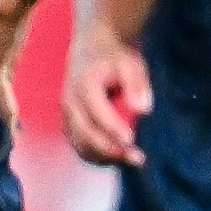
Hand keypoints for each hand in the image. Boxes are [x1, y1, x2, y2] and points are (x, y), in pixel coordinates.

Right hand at [63, 26, 153, 167]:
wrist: (91, 50)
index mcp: (84, 85)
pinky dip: (97, 156)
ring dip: (105, 157)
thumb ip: (137, 85)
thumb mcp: (131, 64)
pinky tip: (118, 158)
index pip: (97, 112)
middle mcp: (70, 102)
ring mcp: (67, 114)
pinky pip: (79, 146)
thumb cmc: (115, 59)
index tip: (132, 141)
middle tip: (138, 158)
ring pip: (80, 144)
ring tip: (132, 160)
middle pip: (85, 133)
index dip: (113, 128)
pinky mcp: (69, 124)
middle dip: (111, 149)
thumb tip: (143, 110)